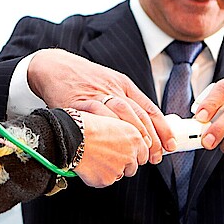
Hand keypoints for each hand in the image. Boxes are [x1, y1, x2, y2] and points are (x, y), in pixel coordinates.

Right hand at [28, 48, 168, 161]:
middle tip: (155, 156)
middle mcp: (114, 88)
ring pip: (124, 114)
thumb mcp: (108, 84)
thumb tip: (141, 129)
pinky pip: (100, 116)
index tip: (169, 145)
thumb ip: (124, 103)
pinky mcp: (81, 102)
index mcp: (123, 84)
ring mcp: (98, 94)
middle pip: (140, 114)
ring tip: (139, 155)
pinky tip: (114, 144)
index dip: (162, 129)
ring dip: (135, 136)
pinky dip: (110, 131)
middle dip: (151, 138)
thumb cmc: (81, 80)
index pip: (149, 108)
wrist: (54, 68)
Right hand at [73, 110, 150, 184]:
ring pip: (117, 175)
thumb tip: (129, 144)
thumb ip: (126, 135)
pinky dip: (96, 176)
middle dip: (121, 165)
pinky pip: (103, 182)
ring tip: (94, 157)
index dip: (131, 155)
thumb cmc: (87, 124)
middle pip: (132, 168)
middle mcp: (130, 154)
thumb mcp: (113, 121)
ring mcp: (119, 169)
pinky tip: (88, 164)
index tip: (122, 153)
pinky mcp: (106, 179)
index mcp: (135, 138)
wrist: (71, 134)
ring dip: (108, 170)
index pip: (143, 155)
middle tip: (105, 155)